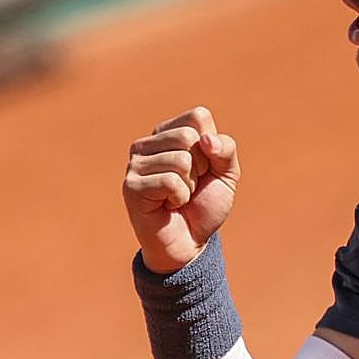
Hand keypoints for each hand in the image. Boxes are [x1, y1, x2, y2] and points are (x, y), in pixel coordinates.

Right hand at [122, 106, 240, 272]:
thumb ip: (225, 149)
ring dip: (190, 186)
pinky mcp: (131, 186)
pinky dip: (180, 198)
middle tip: (190, 185)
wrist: (189, 242)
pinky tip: (168, 205)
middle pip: (189, 136)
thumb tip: (205, 139)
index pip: (198, 116)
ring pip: (182, 160)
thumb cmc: (204, 204)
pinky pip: (171, 181)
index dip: (212, 146)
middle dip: (201, 167)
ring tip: (178, 197)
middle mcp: (148, 143)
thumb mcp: (227, 173)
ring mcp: (136, 164)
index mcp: (168, 133)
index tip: (204, 168)